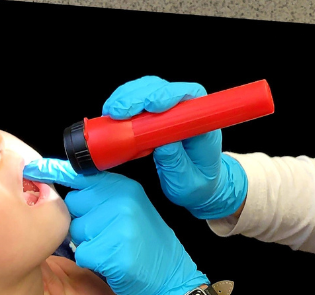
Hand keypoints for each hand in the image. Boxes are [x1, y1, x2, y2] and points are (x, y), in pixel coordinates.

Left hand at [22, 159, 208, 294]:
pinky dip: (92, 262)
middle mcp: (121, 200)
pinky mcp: (112, 251)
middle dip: (82, 222)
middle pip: (74, 205)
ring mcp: (118, 225)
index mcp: (124, 187)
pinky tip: (113, 262)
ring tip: (113, 249)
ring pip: (76, 231)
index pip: (81, 175)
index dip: (55, 172)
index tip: (34, 168)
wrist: (171, 279)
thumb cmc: (146, 246)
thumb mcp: (130, 210)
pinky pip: (82, 254)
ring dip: (87, 244)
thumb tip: (65, 190)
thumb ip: (102, 197)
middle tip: (107, 234)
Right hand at [102, 76, 247, 219]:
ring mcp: (172, 109)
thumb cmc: (198, 184)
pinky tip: (112, 115)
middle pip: (163, 87)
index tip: (151, 106)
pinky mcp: (157, 114)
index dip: (168, 95)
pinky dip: (124, 104)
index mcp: (203, 124)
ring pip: (148, 89)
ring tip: (111, 112)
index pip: (189, 95)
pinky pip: (139, 100)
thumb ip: (177, 164)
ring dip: (127, 97)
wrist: (199, 186)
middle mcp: (188, 110)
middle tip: (118, 112)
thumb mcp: (188, 183)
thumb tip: (163, 145)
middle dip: (138, 95)